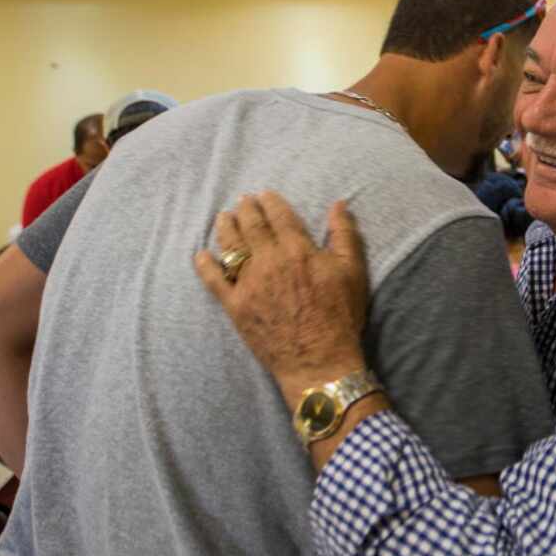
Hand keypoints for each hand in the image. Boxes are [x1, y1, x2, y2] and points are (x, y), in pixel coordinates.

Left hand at [194, 193, 369, 404]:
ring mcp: (248, 283)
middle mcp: (269, 260)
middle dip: (246, 209)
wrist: (319, 360)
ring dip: (226, 228)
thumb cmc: (340, 316)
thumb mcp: (352, 272)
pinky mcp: (235, 305)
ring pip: (231, 246)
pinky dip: (206, 265)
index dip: (270, 202)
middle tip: (242, 201)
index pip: (279, 216)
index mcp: (297, 249)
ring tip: (224, 217)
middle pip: (252, 226)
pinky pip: (214, 280)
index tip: (265, 195)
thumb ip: (344, 234)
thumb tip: (338, 204)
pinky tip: (202, 255)